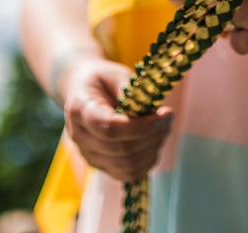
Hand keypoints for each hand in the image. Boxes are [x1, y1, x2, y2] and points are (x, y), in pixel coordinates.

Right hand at [59, 54, 173, 183]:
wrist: (84, 90)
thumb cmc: (103, 80)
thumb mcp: (116, 75)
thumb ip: (131, 91)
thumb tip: (151, 111)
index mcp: (80, 109)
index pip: (109, 128)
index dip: (140, 127)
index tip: (163, 114)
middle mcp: (80, 137)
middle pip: (121, 150)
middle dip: (152, 136)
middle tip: (168, 119)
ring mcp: (88, 154)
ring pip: (127, 166)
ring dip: (152, 150)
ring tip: (163, 128)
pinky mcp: (100, 165)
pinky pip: (128, 174)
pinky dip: (147, 162)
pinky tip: (154, 143)